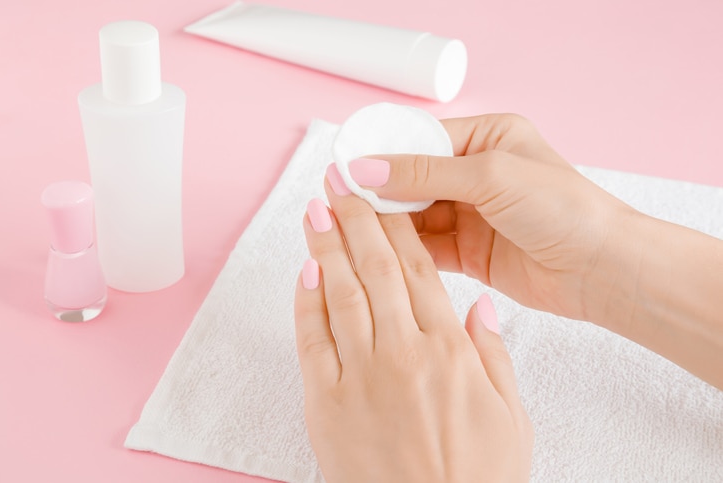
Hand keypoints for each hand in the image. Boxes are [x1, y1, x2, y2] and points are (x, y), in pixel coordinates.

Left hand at [293, 171, 532, 482]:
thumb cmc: (477, 478)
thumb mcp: (511, 416)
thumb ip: (493, 353)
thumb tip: (477, 304)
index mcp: (450, 351)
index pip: (419, 270)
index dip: (397, 227)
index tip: (383, 196)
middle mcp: (403, 353)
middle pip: (376, 269)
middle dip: (356, 219)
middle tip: (340, 183)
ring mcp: (361, 376)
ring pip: (341, 293)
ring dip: (327, 247)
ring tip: (318, 210)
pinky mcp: (326, 403)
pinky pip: (313, 340)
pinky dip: (307, 302)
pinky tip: (307, 271)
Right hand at [345, 114, 636, 321]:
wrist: (600, 269)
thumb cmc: (562, 209)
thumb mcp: (490, 176)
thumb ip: (425, 173)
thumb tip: (366, 169)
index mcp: (486, 138)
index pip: (421, 141)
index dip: (383, 154)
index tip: (345, 166)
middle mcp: (476, 174)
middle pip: (413, 179)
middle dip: (379, 190)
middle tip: (338, 198)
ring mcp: (471, 214)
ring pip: (415, 215)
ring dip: (386, 222)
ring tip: (348, 225)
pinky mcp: (468, 251)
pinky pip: (425, 246)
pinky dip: (402, 248)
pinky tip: (376, 250)